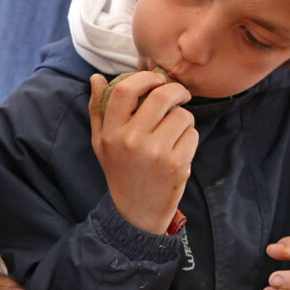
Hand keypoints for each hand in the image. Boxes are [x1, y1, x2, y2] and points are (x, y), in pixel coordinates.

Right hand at [88, 71, 197, 233]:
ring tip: (175, 130)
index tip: (156, 80)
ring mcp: (156, 153)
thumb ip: (98, 109)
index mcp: (111, 133)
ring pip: (182, 115)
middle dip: (176, 90)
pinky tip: (179, 149)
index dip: (145, 77)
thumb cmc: (120, 171)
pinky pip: (192, 135)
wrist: (136, 212)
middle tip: (179, 95)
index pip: (126, 90)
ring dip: (184, 118)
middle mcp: (132, 141)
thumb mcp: (101, 142)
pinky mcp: (176, 164)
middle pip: (161, 96)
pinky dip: (190, 137)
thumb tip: (97, 77)